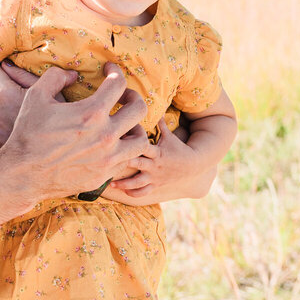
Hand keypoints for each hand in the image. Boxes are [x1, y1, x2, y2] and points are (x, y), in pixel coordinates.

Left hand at [0, 60, 45, 151]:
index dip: (3, 74)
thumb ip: (26, 75)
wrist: (54, 155)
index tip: (12, 80)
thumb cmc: (59, 123)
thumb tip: (8, 63)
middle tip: (11, 94)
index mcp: (6, 94)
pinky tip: (10, 129)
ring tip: (12, 113)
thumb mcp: (50, 94)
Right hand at [0, 64, 150, 201]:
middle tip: (122, 96)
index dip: (115, 72)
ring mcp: (108, 158)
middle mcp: (105, 136)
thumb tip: (72, 74)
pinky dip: (124, 150)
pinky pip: (127, 160)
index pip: (118, 84)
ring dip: (135, 127)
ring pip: (142, 140)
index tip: (109, 70)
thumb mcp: (36, 96)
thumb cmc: (29, 134)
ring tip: (123, 123)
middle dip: (132, 97)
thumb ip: (56, 77)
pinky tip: (112, 144)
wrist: (24, 175)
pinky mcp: (104, 175)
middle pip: (139, 109)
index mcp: (91, 113)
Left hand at [102, 120, 217, 205]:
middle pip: (135, 164)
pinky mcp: (155, 186)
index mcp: (156, 151)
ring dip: (123, 184)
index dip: (129, 143)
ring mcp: (154, 177)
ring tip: (110, 184)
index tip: (115, 140)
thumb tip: (150, 106)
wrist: (194, 166)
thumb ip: (159, 123)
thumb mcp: (169, 136)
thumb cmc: (179, 148)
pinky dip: (133, 193)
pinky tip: (122, 191)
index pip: (141, 146)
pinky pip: (143, 192)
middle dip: (121, 163)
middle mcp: (154, 165)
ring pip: (137, 183)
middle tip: (105, 161)